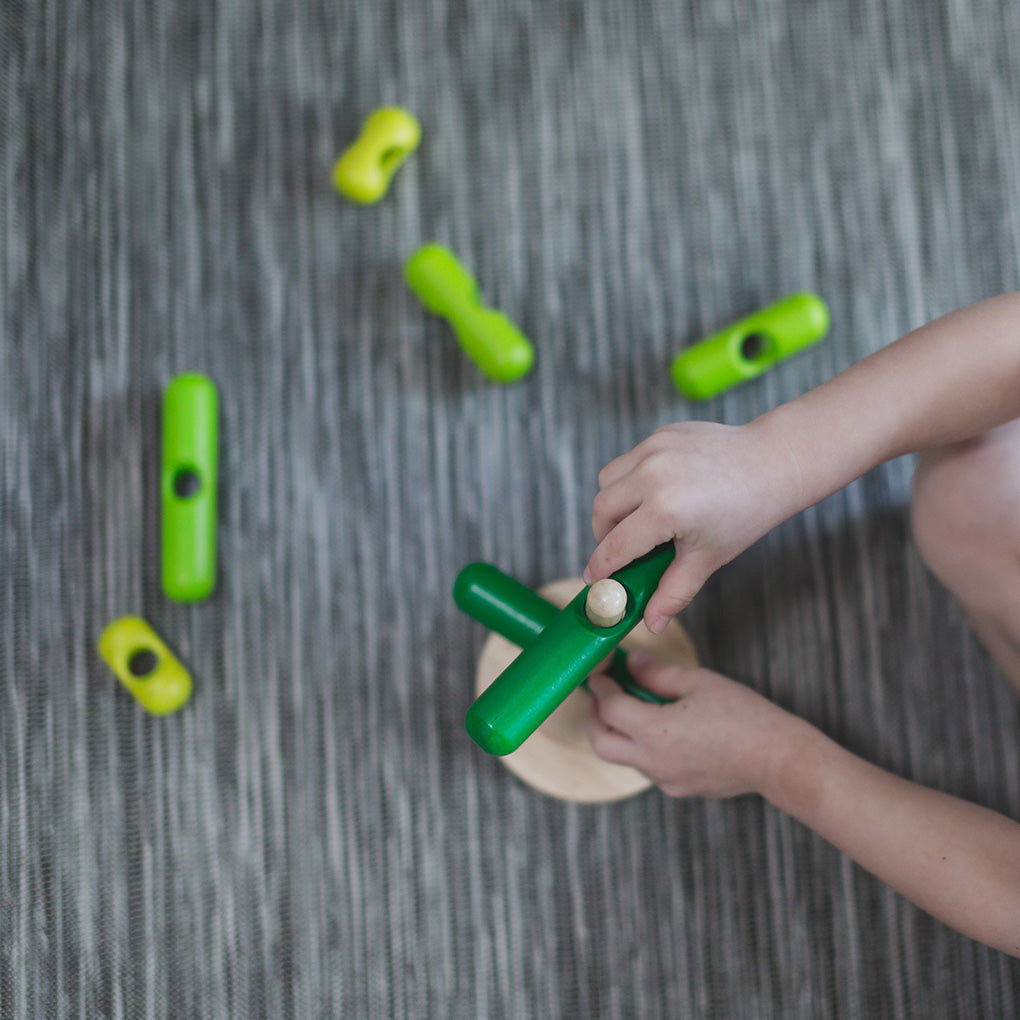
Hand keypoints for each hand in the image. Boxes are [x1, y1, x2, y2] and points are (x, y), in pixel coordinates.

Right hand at [584, 420, 802, 632]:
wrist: (772, 463)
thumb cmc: (745, 513)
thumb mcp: (708, 558)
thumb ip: (673, 592)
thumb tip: (651, 623)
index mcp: (666, 508)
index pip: (615, 545)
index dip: (601, 567)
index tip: (595, 580)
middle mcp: (653, 473)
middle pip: (601, 509)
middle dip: (602, 534)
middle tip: (618, 550)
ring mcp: (654, 449)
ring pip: (607, 480)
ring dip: (611, 504)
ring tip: (634, 521)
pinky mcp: (660, 434)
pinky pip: (628, 461)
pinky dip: (631, 482)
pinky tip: (655, 495)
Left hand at [587, 654, 802, 799]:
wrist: (779, 759)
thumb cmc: (745, 716)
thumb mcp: (698, 682)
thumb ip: (657, 674)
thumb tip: (632, 664)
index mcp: (655, 731)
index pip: (609, 708)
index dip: (601, 687)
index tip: (602, 674)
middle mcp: (653, 761)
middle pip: (601, 742)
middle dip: (594, 716)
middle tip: (602, 694)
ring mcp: (664, 779)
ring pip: (622, 757)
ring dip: (618, 732)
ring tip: (633, 707)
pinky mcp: (678, 788)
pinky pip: (646, 767)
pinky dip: (641, 747)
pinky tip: (660, 728)